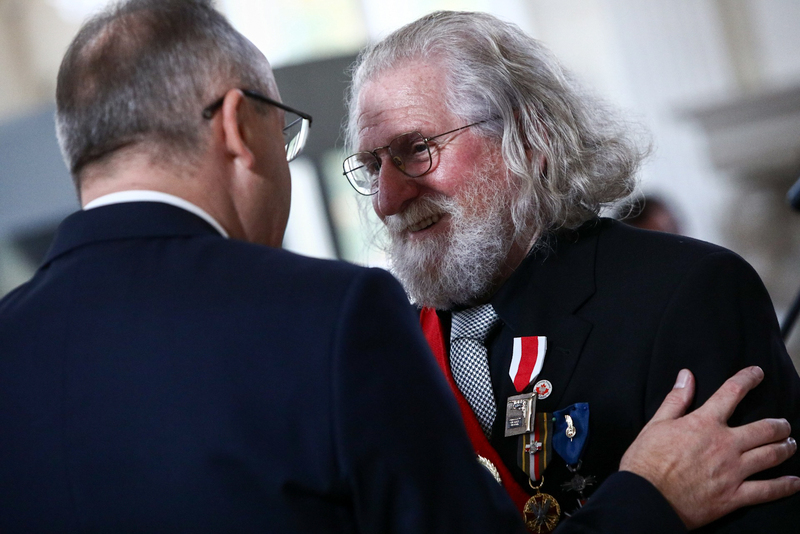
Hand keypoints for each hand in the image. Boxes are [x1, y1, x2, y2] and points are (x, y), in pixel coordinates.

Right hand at [619, 366, 799, 529]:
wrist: (647, 497)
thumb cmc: (647, 461)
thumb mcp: (656, 423)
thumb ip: (676, 399)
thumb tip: (686, 376)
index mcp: (704, 423)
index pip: (731, 393)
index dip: (747, 379)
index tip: (758, 373)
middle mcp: (724, 445)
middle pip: (763, 429)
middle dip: (779, 425)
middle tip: (784, 425)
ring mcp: (732, 471)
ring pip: (771, 456)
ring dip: (785, 448)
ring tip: (790, 445)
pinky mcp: (734, 496)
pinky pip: (767, 491)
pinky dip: (784, 487)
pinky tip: (794, 483)